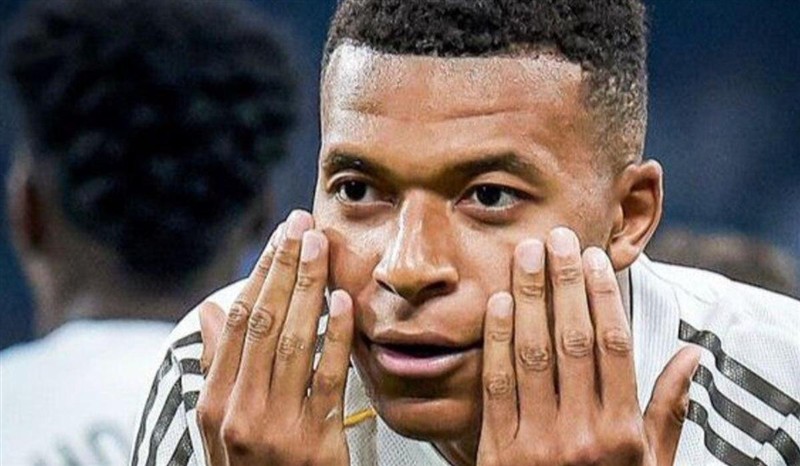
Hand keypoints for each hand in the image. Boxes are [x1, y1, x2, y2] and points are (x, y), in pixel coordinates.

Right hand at [195, 210, 353, 465]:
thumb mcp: (222, 424)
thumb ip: (218, 367)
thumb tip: (207, 313)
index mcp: (213, 402)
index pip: (237, 321)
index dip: (259, 275)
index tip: (279, 238)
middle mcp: (239, 410)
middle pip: (263, 322)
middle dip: (284, 268)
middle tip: (302, 224)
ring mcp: (276, 426)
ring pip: (292, 341)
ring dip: (308, 288)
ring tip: (320, 246)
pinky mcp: (315, 442)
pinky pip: (328, 378)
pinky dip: (336, 336)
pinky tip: (343, 301)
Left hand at [477, 227, 699, 465]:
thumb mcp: (651, 465)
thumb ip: (668, 411)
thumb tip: (692, 355)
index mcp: (623, 433)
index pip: (613, 346)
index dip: (602, 296)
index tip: (594, 258)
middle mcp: (582, 434)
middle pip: (572, 340)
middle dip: (564, 283)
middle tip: (557, 238)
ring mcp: (538, 441)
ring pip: (533, 354)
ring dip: (528, 298)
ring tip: (525, 255)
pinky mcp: (499, 450)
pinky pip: (496, 385)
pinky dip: (496, 341)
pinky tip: (497, 304)